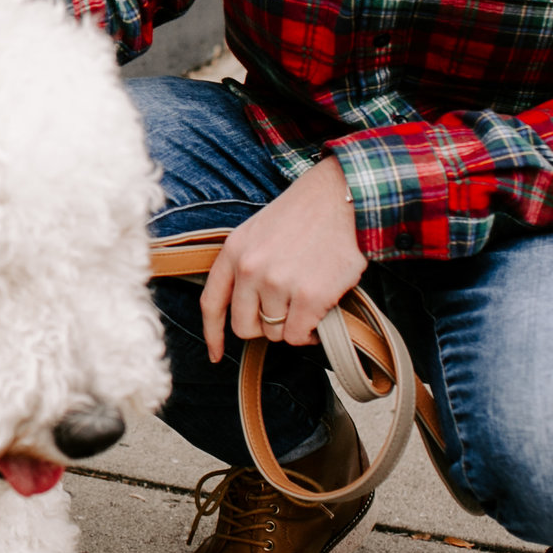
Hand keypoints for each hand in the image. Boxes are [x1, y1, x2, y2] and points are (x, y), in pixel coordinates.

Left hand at [198, 158, 365, 362]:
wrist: (342, 198)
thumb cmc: (303, 216)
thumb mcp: (257, 232)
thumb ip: (244, 266)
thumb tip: (246, 310)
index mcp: (234, 251)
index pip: (211, 303)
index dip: (212, 334)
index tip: (214, 353)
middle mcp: (250, 269)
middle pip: (244, 326)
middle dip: (263, 327)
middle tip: (284, 312)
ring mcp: (278, 283)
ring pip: (275, 333)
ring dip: (292, 325)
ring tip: (307, 301)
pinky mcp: (309, 296)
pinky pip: (299, 335)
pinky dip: (311, 333)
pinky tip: (320, 313)